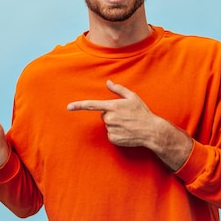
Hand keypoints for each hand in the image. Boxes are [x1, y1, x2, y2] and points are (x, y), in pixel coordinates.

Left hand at [67, 80, 191, 170]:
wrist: (151, 131)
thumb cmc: (142, 112)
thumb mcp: (132, 97)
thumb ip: (118, 89)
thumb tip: (108, 82)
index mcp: (112, 106)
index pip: (92, 105)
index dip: (79, 106)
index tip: (68, 107)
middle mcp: (109, 118)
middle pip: (103, 115)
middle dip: (111, 115)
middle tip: (125, 116)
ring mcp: (111, 129)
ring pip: (107, 125)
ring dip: (115, 124)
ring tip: (127, 124)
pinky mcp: (113, 138)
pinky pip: (110, 134)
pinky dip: (116, 133)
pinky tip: (126, 132)